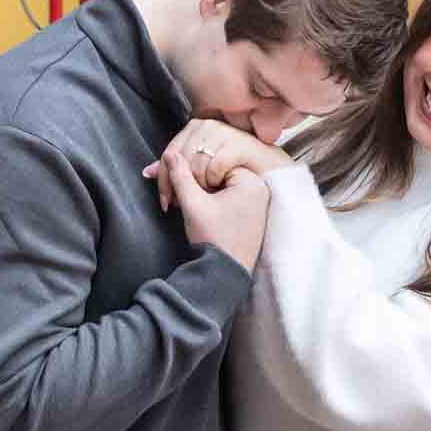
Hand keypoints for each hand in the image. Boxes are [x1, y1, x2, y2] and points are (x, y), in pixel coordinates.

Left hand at [144, 119, 289, 211]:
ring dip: (198, 183)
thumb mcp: (201, 168)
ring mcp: (224, 132)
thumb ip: (178, 168)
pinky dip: (214, 178)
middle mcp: (207, 125)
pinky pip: (216, 165)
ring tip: (203, 194)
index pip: (169, 153)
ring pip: (196, 162)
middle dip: (177, 185)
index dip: (164, 179)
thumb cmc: (235, 168)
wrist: (269, 168)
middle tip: (179, 204)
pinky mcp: (239, 143)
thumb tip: (148, 171)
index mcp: (196, 126)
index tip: (165, 201)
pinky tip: (218, 185)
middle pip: (180, 157)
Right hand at [168, 159, 270, 273]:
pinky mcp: (251, 215)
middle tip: (181, 198)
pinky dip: (213, 200)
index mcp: (251, 181)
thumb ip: (180, 175)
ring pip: (222, 185)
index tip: (183, 189)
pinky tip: (202, 213)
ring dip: (202, 191)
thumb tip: (170, 153)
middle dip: (197, 182)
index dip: (195, 173)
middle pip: (219, 173)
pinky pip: (229, 197)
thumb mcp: (193, 204)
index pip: (216, 162)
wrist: (223, 277)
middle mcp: (260, 189)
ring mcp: (257, 203)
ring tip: (191, 208)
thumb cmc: (213, 240)